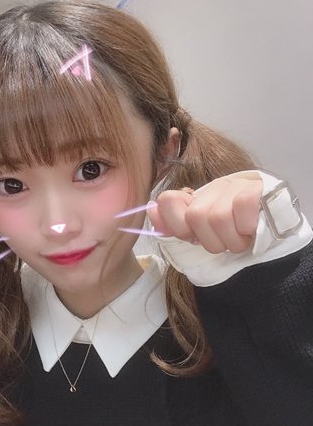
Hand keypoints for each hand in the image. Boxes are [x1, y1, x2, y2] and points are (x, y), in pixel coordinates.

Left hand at [148, 171, 262, 253]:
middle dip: (211, 240)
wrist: (274, 227)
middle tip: (225, 241)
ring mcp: (235, 184)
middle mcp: (214, 186)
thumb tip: (150, 208)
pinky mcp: (256, 187)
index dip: (177, 226)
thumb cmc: (234, 233)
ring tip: (240, 238)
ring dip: (231, 240)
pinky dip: (245, 227)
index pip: (167, 201)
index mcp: (196, 196)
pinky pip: (240, 209)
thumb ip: (174, 225)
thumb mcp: (202, 234)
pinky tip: (251, 229)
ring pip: (217, 217)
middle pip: (195, 216)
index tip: (193, 236)